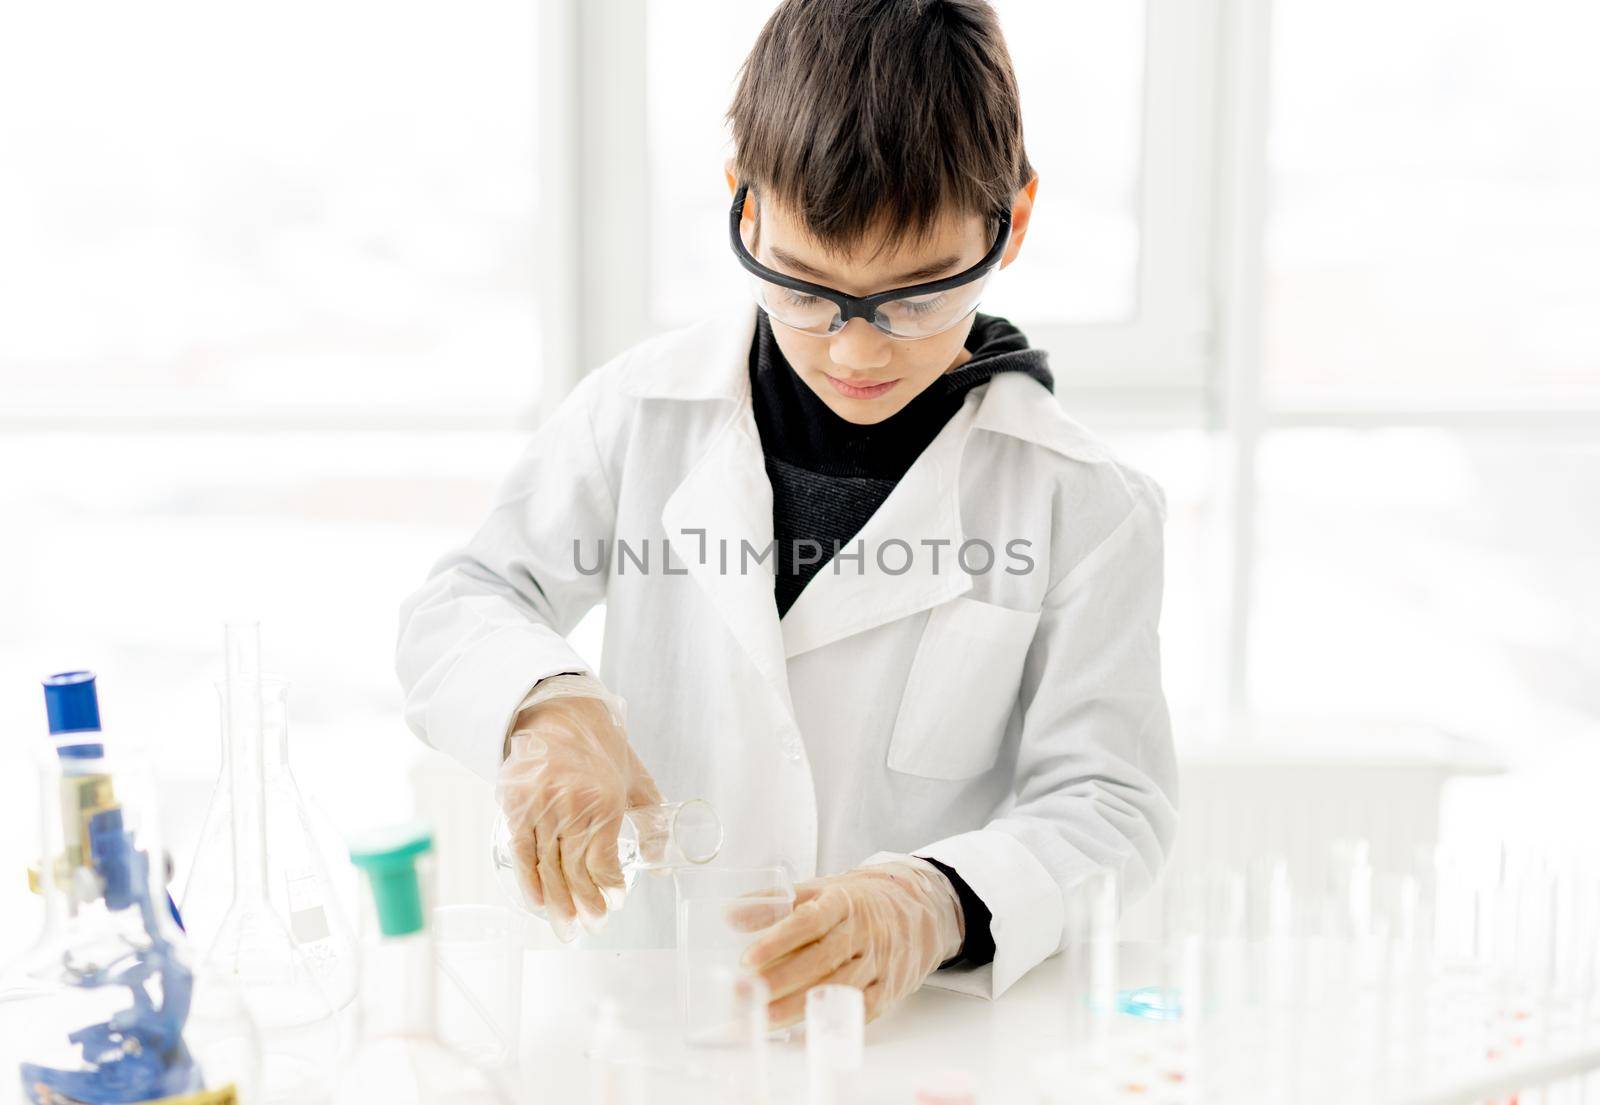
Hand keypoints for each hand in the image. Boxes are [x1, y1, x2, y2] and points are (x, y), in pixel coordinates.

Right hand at [494, 674, 662, 940]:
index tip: (613, 903)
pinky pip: (522, 853)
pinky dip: (528, 881)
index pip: (603, 862)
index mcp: (605, 802)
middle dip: (584, 904)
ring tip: (566, 924)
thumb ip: (652, 822)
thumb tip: (661, 863)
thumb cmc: (599, 747)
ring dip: (558, 901)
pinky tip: (538, 901)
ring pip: (549, 867)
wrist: (557, 712)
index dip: (608, 888)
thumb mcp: (635, 780)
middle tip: (589, 925)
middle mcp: (571, 807)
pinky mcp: (516, 805)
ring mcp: (540, 807)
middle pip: (575, 870)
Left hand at [738, 859, 963, 1027]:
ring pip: (837, 988)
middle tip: (744, 995)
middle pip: (820, 960)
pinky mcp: (890, 988)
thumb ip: (775, 902)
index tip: (748, 959)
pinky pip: (860, 1010)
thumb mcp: (821, 888)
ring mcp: (879, 962)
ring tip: (762, 1017)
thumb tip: (730, 914)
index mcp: (844, 902)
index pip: (809, 921)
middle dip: (779, 981)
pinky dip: (832, 1021)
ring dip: (797, 1006)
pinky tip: (803, 1031)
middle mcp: (864, 933)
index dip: (778, 941)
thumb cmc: (860, 900)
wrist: (918, 908)